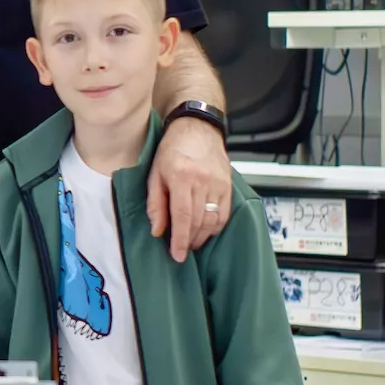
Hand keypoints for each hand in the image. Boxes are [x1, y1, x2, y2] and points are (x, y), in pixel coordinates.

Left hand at [147, 117, 231, 262]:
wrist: (197, 129)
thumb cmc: (172, 149)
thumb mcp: (155, 174)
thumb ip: (155, 204)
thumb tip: (157, 230)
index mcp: (182, 177)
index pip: (183, 216)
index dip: (181, 240)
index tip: (177, 255)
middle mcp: (203, 181)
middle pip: (199, 221)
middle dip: (190, 241)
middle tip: (181, 250)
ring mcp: (219, 184)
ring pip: (213, 221)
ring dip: (202, 237)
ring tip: (191, 242)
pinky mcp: (229, 186)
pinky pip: (225, 214)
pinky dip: (215, 227)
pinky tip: (205, 230)